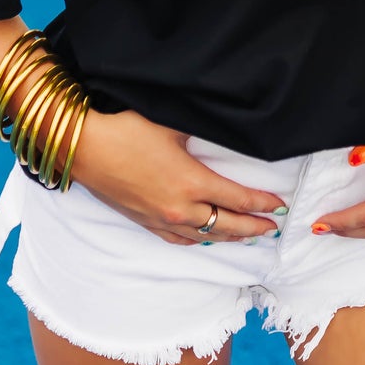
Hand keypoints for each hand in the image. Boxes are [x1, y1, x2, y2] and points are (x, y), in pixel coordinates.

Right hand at [69, 109, 285, 246]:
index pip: (238, 199)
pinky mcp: (145, 221)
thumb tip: (223, 128)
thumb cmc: (126, 129)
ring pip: (205, 236)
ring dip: (230, 237)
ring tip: (248, 235)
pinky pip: (179, 239)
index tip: (279, 206)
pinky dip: (199, 240)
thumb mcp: (172, 123)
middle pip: (227, 224)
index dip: (262, 203)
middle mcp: (180, 207)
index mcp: (191, 182)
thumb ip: (201, 130)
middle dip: (253, 226)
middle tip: (272, 227)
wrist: (84, 148)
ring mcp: (161, 218)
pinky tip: (205, 239)